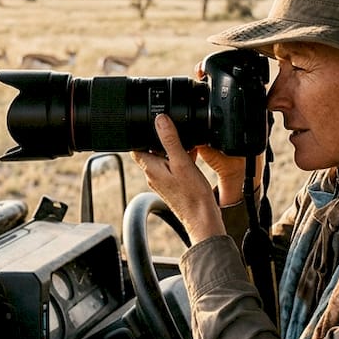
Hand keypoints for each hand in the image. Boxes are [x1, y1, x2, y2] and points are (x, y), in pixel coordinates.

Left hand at [130, 114, 226, 244]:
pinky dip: (179, 159)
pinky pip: (172, 167)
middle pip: (149, 151)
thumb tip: (160, 120)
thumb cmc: (192, 195)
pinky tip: (192, 157)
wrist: (202, 218)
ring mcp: (162, 181)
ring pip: (162, 158)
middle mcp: (152, 175)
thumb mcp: (181, 162)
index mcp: (150, 168)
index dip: (142, 133)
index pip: (136, 146)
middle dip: (160, 140)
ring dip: (172, 150)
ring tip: (186, 146)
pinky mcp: (172, 185)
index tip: (153, 125)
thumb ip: (170, 140)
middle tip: (174, 133)